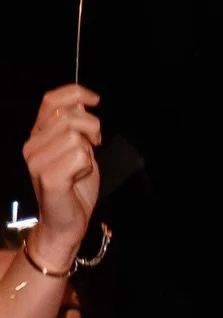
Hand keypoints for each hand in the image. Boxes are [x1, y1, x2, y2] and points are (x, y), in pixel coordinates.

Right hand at [22, 85, 101, 266]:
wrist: (66, 223)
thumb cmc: (73, 189)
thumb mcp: (76, 151)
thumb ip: (75, 128)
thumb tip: (81, 102)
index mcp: (37, 135)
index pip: (51, 101)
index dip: (75, 93)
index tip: (95, 100)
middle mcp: (32, 145)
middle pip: (69, 117)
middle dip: (91, 129)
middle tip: (95, 145)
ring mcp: (37, 161)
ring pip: (76, 137)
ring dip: (88, 152)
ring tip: (82, 167)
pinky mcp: (48, 177)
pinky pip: (79, 157)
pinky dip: (87, 166)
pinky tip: (79, 177)